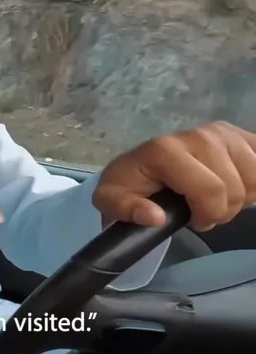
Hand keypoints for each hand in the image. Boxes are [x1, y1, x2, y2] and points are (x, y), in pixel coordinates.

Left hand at [94, 121, 255, 231]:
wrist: (141, 166)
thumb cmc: (131, 184)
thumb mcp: (113, 201)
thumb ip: (127, 210)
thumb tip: (155, 217)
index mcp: (166, 150)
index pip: (210, 189)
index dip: (209, 214)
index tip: (195, 221)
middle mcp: (198, 135)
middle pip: (235, 186)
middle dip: (224, 209)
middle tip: (205, 211)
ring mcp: (222, 132)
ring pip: (254, 176)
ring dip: (241, 196)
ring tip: (218, 198)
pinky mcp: (240, 135)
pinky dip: (255, 182)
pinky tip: (237, 184)